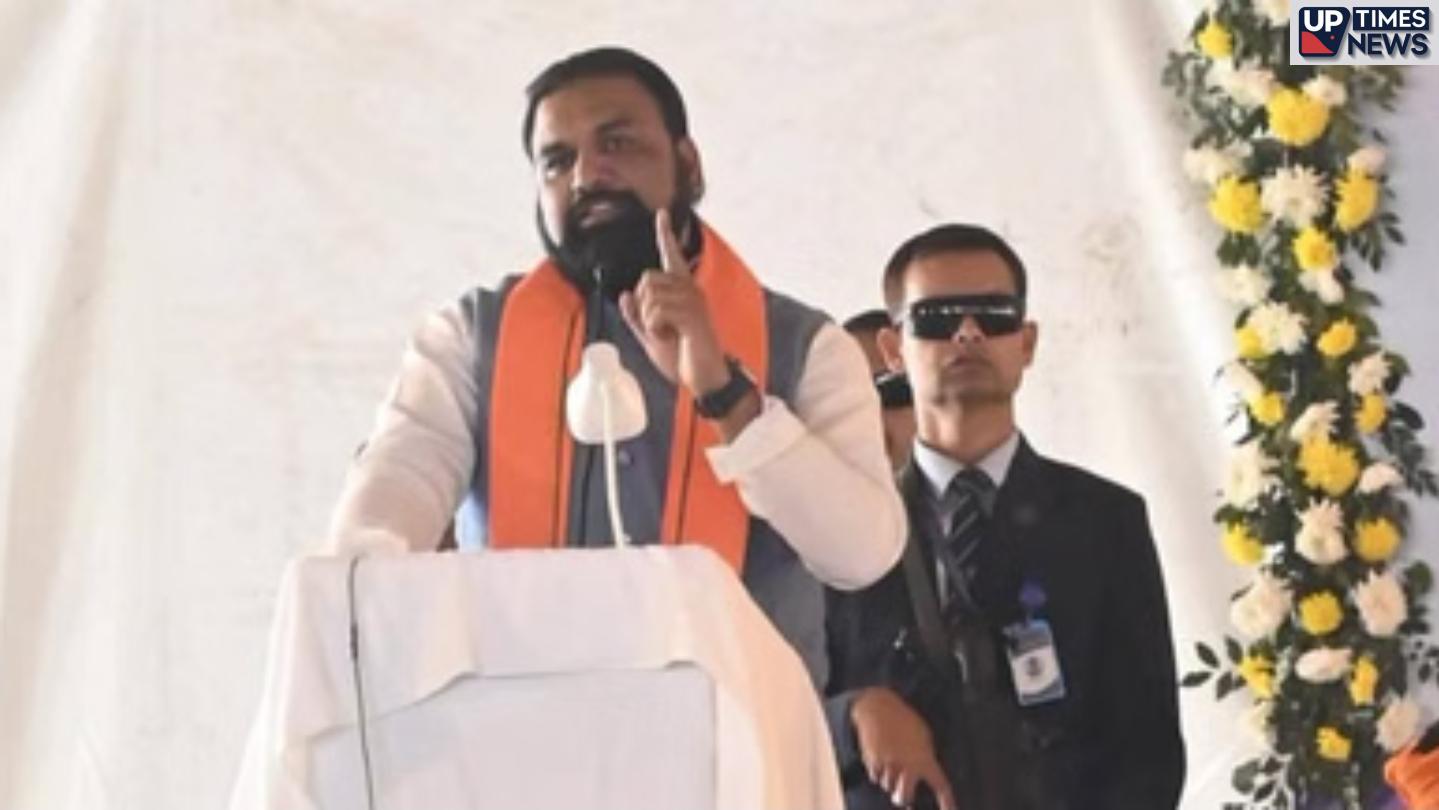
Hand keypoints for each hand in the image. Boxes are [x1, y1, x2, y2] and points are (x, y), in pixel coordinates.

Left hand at [618, 209, 727, 395]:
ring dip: (649, 321)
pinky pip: (657, 310)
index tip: (661, 214)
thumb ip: (637, 317)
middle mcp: (690, 290)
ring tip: (667, 334)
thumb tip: (624, 296)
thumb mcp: (651, 337)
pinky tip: (670, 337)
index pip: (672, 257)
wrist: (704, 378)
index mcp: (682, 291)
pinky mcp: (693, 315)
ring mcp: (693, 301)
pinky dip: (654, 327)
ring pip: (649, 296)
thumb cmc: (683, 357)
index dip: (665, 235)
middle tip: (659, 328)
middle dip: (643, 306)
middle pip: (647, 279)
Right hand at [851, 688, 956, 809]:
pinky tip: (880, 758)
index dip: (947, 802)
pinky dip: (877, 772)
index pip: (940, 785)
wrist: (878, 708)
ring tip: (889, 763)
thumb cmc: (904, 720)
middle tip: (900, 795)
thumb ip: (925, 756)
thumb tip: (923, 772)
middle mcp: (906, 766)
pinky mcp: (872, 762)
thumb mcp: (923, 736)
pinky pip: (875, 777)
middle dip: (902, 798)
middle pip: (903, 797)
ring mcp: (888, 765)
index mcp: (924, 759)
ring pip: (887, 786)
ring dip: (889, 781)